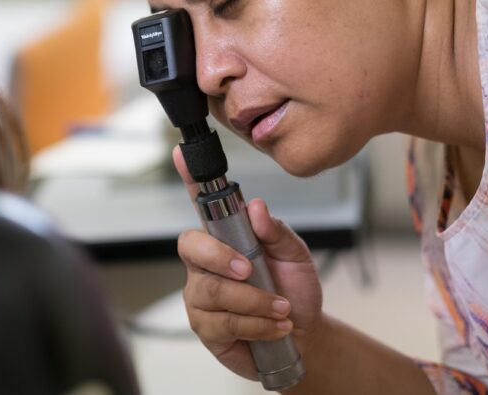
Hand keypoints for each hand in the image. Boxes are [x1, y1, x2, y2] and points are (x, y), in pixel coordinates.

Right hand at [172, 146, 324, 380]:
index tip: (181, 152)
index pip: (202, 203)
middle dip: (220, 257)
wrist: (305, 335)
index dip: (189, 179)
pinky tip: (274, 327)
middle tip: (250, 269)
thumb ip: (276, 231)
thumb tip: (257, 207)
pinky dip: (256, 324)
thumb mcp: (296, 255)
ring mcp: (201, 296)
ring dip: (254, 301)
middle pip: (191, 247)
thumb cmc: (294, 289)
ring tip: (282, 309)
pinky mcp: (206, 328)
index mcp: (225, 237)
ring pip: (213, 291)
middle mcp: (205, 263)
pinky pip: (223, 322)